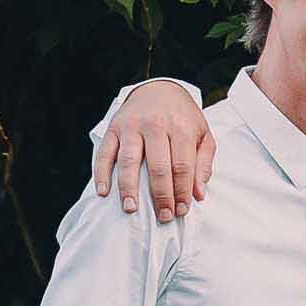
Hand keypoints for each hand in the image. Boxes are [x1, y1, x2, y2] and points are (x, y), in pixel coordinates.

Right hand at [92, 80, 218, 218]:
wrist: (158, 88)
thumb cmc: (183, 118)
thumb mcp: (203, 134)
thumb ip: (204, 163)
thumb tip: (199, 194)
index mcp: (180, 128)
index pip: (182, 166)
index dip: (182, 191)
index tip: (182, 210)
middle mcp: (154, 126)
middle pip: (158, 167)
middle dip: (161, 195)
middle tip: (163, 217)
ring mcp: (131, 127)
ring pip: (128, 161)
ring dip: (129, 188)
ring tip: (131, 209)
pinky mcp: (113, 128)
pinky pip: (104, 153)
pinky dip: (101, 173)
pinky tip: (103, 192)